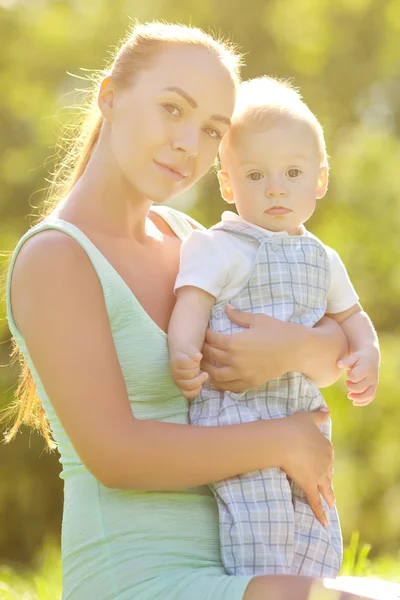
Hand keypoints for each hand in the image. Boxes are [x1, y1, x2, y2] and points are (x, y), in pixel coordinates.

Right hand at [170, 350, 207, 398]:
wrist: (182, 355)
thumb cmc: (188, 352)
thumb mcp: (191, 348)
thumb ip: (194, 352)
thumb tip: (198, 357)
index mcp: (176, 360)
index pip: (188, 363)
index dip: (196, 361)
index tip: (199, 357)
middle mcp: (174, 372)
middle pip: (189, 375)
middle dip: (197, 370)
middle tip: (200, 366)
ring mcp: (176, 381)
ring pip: (188, 386)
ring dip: (199, 380)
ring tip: (204, 374)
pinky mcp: (180, 387)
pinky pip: (187, 394)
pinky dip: (195, 390)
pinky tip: (200, 384)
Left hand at [201, 305, 289, 391]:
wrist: (296, 349)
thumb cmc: (278, 331)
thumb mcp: (258, 319)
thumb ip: (239, 315)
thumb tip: (226, 308)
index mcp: (234, 343)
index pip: (212, 339)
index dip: (206, 335)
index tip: (205, 332)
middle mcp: (234, 360)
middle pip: (211, 356)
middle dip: (204, 350)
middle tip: (202, 346)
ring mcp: (242, 373)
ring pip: (216, 375)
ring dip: (208, 369)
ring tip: (206, 363)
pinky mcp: (250, 382)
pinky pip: (230, 386)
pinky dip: (221, 383)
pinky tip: (219, 378)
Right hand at [277, 409, 334, 526]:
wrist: (284, 439)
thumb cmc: (294, 426)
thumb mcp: (308, 417)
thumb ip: (319, 415)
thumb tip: (328, 409)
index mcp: (326, 447)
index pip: (327, 456)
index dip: (323, 461)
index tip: (321, 464)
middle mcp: (326, 462)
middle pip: (328, 473)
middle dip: (328, 479)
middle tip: (328, 486)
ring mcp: (319, 475)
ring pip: (326, 488)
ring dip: (329, 496)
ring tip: (332, 503)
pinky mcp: (309, 486)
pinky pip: (316, 502)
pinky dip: (320, 513)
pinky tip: (324, 523)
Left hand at [337, 347, 379, 405]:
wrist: (371, 357)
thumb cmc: (359, 357)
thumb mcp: (353, 356)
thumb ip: (346, 361)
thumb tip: (338, 364)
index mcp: (366, 369)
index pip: (355, 377)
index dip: (350, 376)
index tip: (348, 373)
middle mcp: (371, 377)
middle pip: (360, 388)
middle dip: (351, 387)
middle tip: (346, 382)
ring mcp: (373, 383)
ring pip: (368, 395)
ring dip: (357, 398)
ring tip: (349, 396)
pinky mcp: (373, 387)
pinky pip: (370, 397)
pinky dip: (363, 402)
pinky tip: (354, 403)